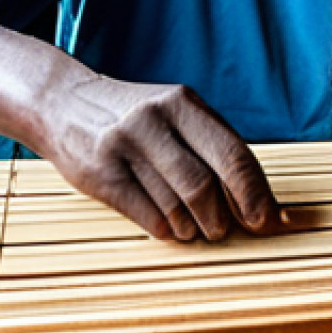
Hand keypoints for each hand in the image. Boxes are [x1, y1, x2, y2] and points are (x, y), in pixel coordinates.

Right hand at [37, 73, 281, 242]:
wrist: (64, 103)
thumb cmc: (139, 117)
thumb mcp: (177, 113)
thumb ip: (214, 146)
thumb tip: (261, 201)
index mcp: (183, 102)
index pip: (233, 154)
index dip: (255, 194)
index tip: (267, 221)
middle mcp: (154, 120)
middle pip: (204, 186)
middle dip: (221, 218)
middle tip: (222, 229)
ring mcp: (123, 146)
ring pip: (176, 206)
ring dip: (192, 228)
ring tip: (193, 227)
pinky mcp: (100, 174)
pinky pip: (148, 217)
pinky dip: (167, 230)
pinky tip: (168, 225)